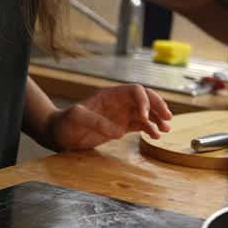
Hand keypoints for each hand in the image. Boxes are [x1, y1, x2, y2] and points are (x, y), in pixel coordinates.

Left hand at [44, 85, 171, 150]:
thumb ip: (95, 121)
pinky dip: (150, 129)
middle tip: (168, 118)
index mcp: (110, 95)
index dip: (143, 101)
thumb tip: (118, 131)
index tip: (144, 116)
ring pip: (146, 113)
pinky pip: (141, 125)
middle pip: (145, 99)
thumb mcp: (76, 118)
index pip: (134, 91)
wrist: (59, 134)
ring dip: (158, 119)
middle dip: (158, 106)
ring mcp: (121, 115)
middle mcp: (119, 103)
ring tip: (165, 130)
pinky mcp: (121, 127)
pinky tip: (156, 136)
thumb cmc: (65, 123)